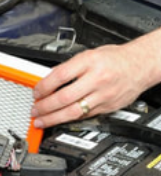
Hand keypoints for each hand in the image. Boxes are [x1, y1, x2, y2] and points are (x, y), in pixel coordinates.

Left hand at [31, 40, 160, 127]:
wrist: (140, 65)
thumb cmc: (114, 58)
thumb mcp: (89, 55)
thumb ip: (69, 67)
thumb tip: (47, 80)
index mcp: (89, 62)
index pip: (59, 76)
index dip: (43, 86)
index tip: (35, 92)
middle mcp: (96, 79)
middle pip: (64, 97)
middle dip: (45, 106)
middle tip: (35, 110)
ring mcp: (103, 95)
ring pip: (73, 111)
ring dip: (53, 118)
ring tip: (41, 121)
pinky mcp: (107, 107)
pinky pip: (84, 115)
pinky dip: (69, 118)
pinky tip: (59, 120)